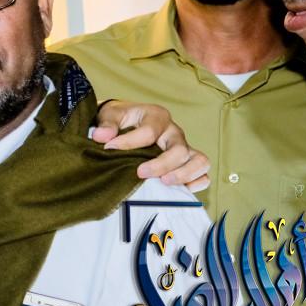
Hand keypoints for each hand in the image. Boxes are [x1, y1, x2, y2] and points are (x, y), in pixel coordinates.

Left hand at [92, 100, 210, 191]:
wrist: (126, 122)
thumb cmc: (120, 119)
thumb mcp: (110, 115)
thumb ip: (107, 125)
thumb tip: (102, 137)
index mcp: (156, 116)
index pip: (149, 132)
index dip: (128, 143)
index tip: (109, 149)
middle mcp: (174, 132)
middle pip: (179, 149)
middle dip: (161, 164)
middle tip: (140, 173)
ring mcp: (184, 147)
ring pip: (199, 160)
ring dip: (184, 174)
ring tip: (164, 182)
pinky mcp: (188, 161)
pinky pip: (203, 172)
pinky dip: (197, 182)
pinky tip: (181, 190)